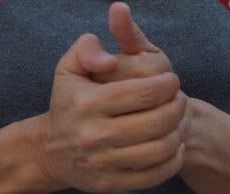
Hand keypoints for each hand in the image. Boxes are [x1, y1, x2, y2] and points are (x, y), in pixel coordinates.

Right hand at [30, 3, 186, 191]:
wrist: (49, 150)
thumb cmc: (69, 101)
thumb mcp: (69, 67)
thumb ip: (87, 48)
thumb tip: (110, 60)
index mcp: (88, 103)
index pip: (145, 92)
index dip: (168, 84)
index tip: (171, 80)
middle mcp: (94, 135)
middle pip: (158, 121)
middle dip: (178, 105)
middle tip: (180, 98)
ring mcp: (102, 163)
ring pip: (160, 149)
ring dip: (179, 131)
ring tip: (179, 119)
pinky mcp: (110, 184)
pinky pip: (155, 175)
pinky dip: (173, 159)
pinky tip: (173, 144)